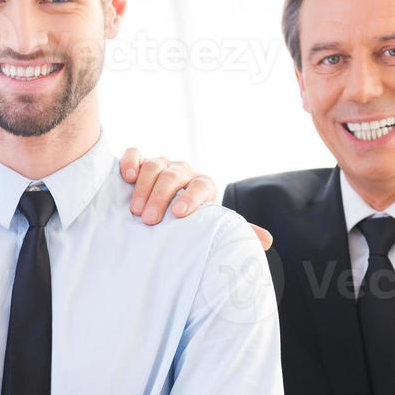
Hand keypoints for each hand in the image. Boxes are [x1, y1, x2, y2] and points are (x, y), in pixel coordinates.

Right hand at [118, 148, 271, 249]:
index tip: (178, 215)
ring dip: (144, 187)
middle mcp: (183, 172)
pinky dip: (131, 162)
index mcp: (202, 186)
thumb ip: (236, 231)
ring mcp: (161, 165)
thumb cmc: (189, 222)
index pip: (201, 185)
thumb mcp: (210, 226)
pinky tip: (126, 176)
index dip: (190, 198)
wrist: (164, 211)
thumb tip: (267, 240)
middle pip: (174, 175)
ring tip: (136, 210)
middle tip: (149, 220)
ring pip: (154, 165)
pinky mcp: (140, 161)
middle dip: (161, 196)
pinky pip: (136, 154)